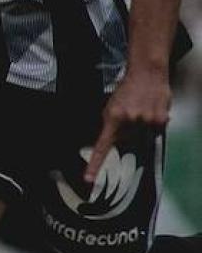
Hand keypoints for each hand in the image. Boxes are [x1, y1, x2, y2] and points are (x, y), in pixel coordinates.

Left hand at [85, 67, 170, 185]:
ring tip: (141, 109)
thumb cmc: (127, 89)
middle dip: (128, 133)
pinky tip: (151, 110)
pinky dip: (153, 124)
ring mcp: (147, 122)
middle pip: (127, 141)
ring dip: (142, 128)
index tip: (89, 179)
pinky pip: (155, 131)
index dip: (95, 164)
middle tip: (131, 114)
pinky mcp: (161, 121)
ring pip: (142, 137)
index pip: (102, 146)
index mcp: (113, 118)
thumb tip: (115, 142)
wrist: (147, 72)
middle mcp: (130, 122)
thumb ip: (112, 125)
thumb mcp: (112, 106)